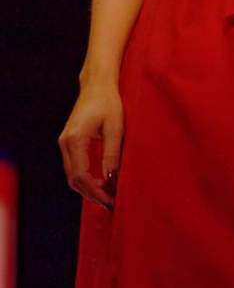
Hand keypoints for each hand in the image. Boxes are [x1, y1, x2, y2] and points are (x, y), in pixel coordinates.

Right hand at [58, 79, 123, 210]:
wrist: (97, 84)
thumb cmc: (109, 103)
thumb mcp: (115, 128)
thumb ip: (112, 154)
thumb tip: (111, 179)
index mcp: (75, 140)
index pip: (81, 175)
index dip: (95, 191)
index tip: (110, 199)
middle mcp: (65, 143)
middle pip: (74, 179)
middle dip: (91, 194)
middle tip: (110, 203)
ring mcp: (64, 142)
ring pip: (72, 174)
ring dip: (87, 188)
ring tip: (106, 196)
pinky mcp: (68, 141)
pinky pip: (73, 166)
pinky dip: (84, 178)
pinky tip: (99, 182)